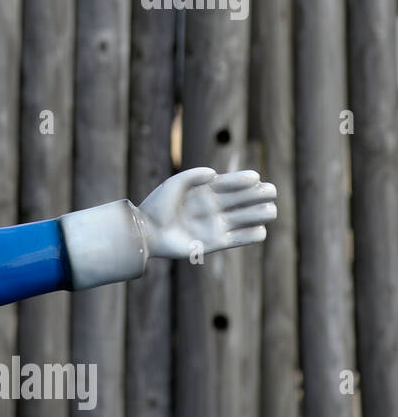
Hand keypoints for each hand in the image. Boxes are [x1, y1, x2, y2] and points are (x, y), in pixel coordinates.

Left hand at [138, 167, 276, 259]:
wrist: (147, 232)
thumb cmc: (157, 206)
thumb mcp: (173, 184)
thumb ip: (193, 174)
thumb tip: (215, 174)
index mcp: (209, 189)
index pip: (237, 181)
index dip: (248, 179)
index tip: (253, 179)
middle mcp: (218, 205)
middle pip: (252, 197)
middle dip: (263, 193)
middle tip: (268, 194)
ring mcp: (219, 224)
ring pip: (254, 216)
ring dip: (264, 213)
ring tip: (268, 211)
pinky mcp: (217, 242)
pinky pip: (246, 238)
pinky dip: (256, 234)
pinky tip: (258, 230)